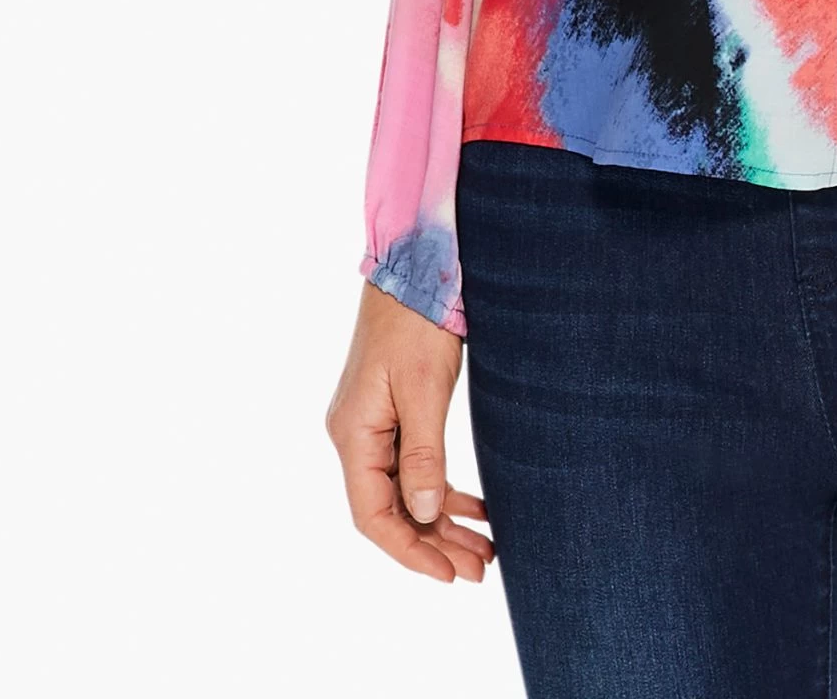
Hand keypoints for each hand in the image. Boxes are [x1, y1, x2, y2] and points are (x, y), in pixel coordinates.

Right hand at [325, 281, 496, 582]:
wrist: (415, 262)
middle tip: (480, 568)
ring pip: (405, 490)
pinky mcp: (392, 408)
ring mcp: (372, 422)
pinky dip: (442, 488)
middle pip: (391, 509)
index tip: (450, 574)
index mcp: (353, 435)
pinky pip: (413, 464)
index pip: (374, 517)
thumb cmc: (416, 320)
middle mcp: (355, 434)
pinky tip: (474, 506)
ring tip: (483, 548)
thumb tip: (426, 513)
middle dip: (434, 542)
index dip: (410, 551)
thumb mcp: (424, 389)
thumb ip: (423, 455)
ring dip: (442, 519)